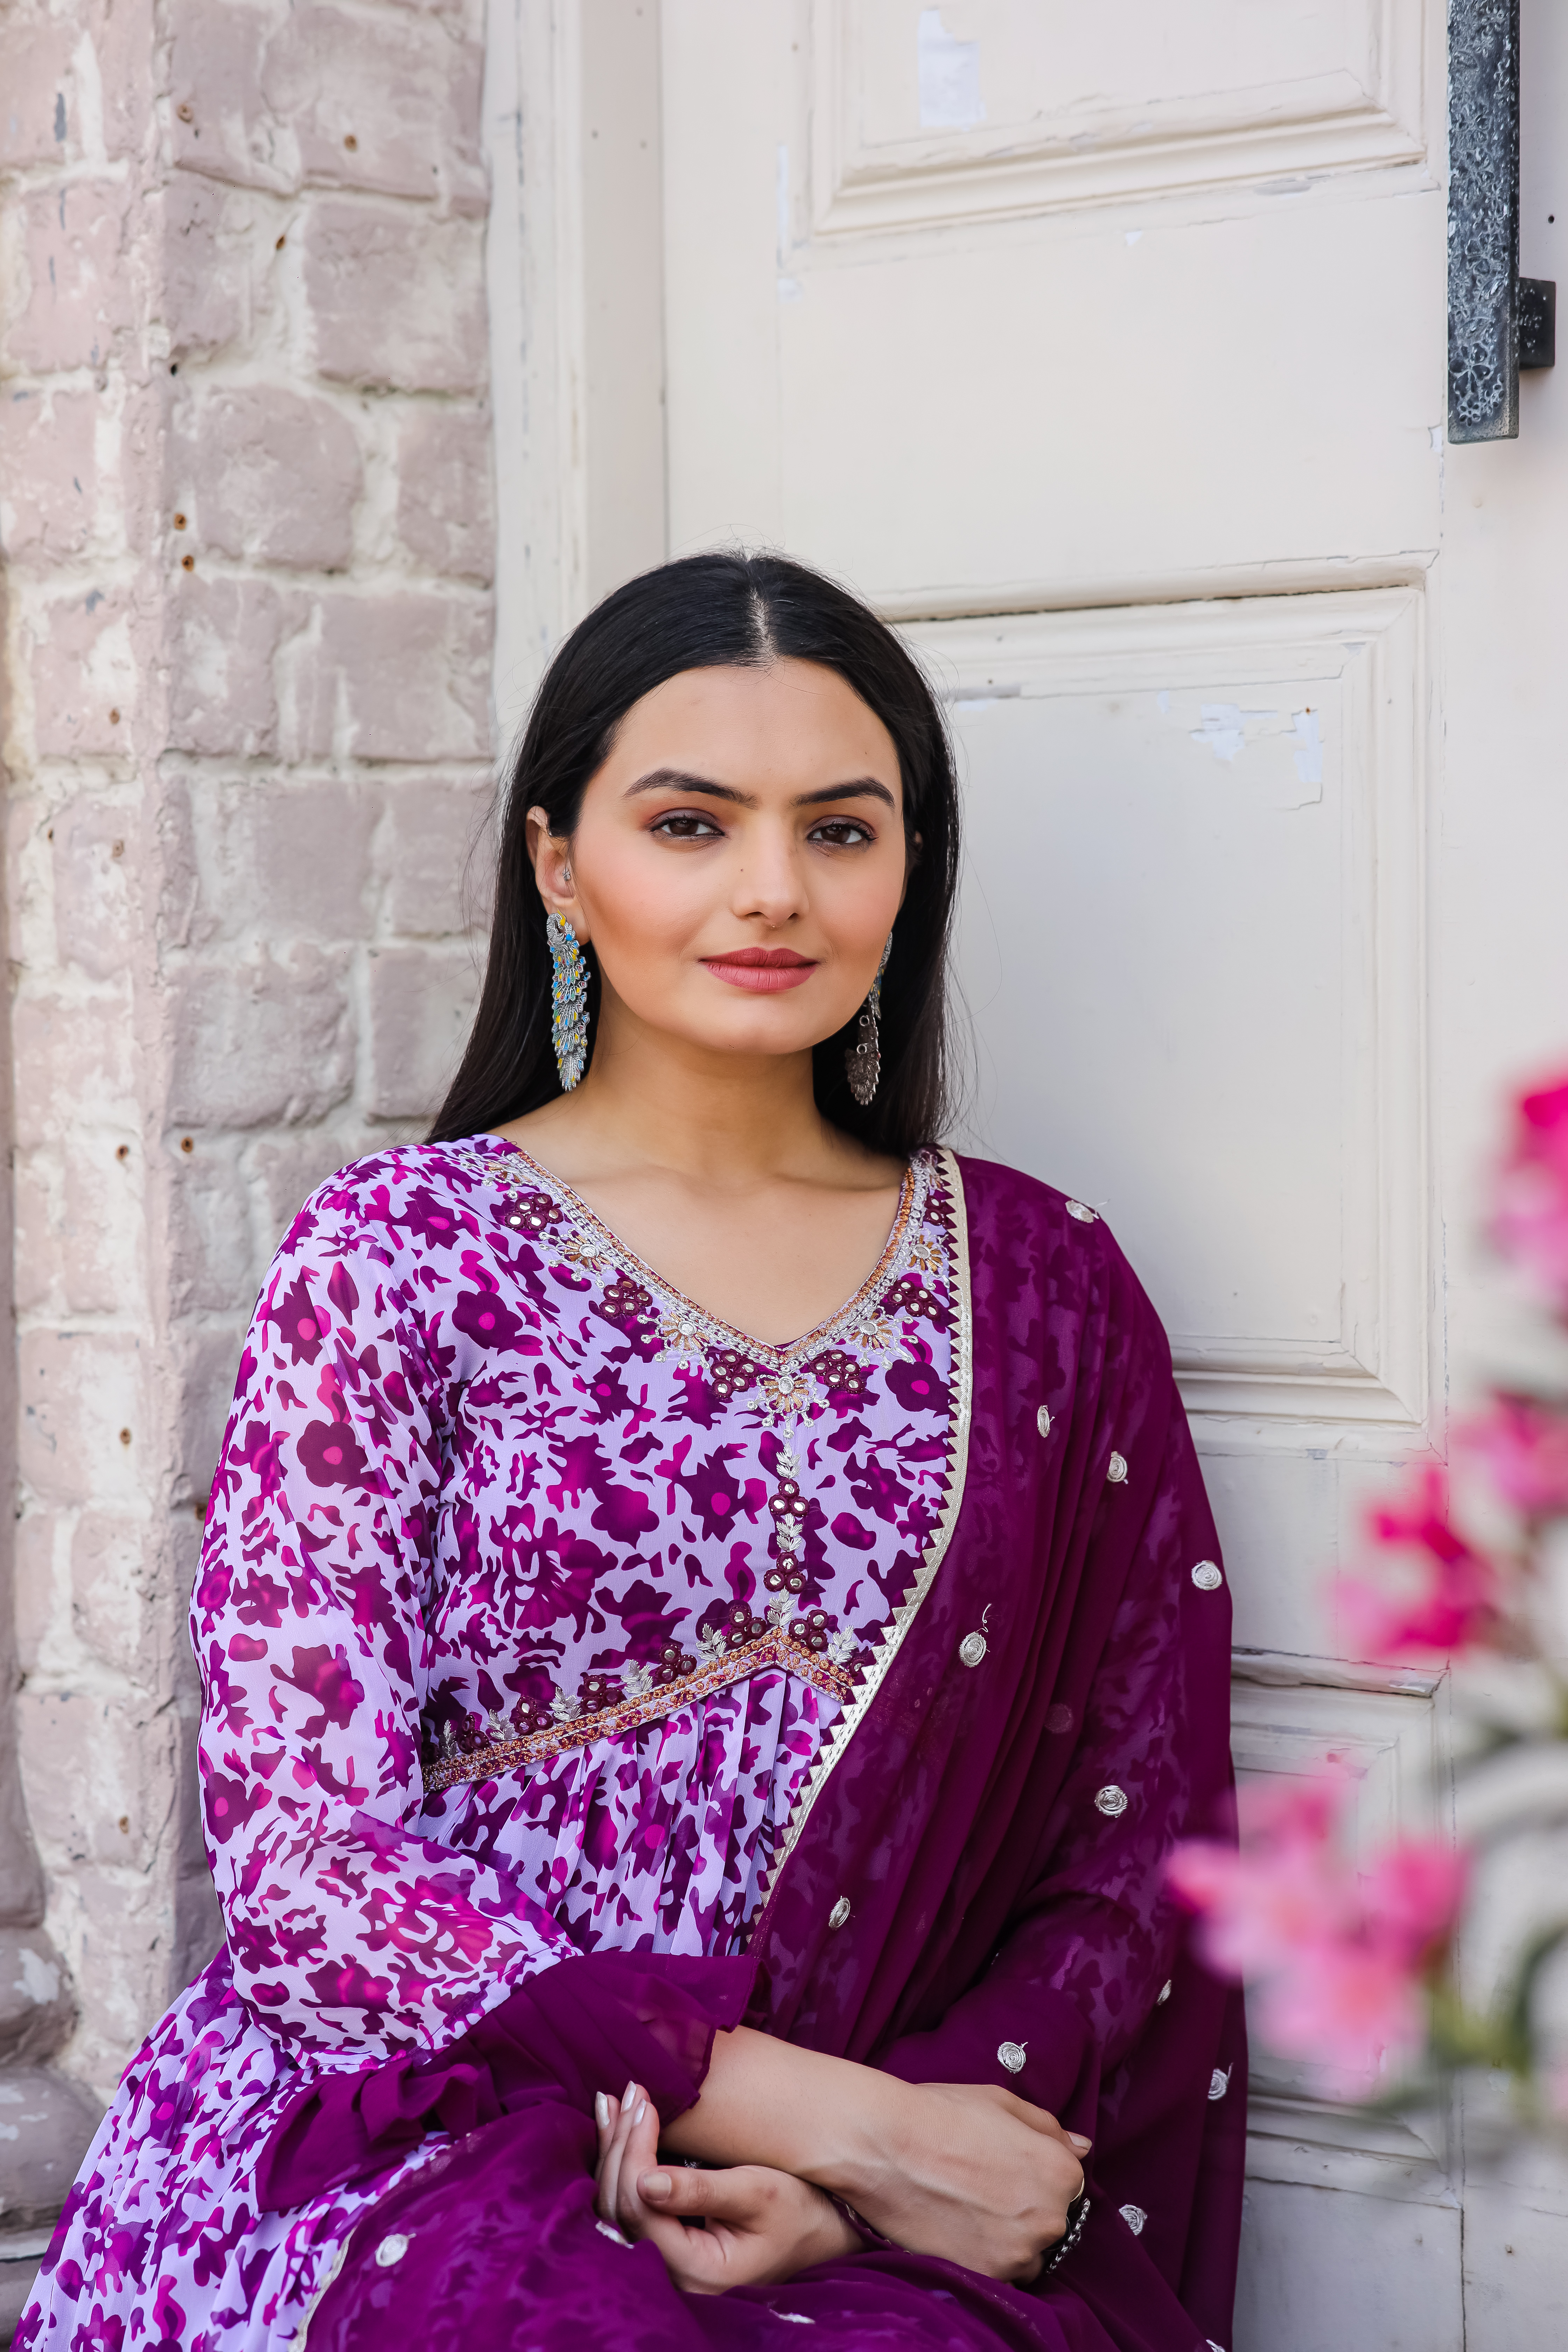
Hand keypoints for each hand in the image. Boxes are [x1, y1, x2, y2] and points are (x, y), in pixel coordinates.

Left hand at [594, 2080, 860, 2295]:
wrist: (821, 2227)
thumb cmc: (799, 2209)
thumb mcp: (759, 2192)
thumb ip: (702, 2191)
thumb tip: (644, 2181)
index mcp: (698, 2269)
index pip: (642, 2208)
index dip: (635, 2152)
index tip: (646, 2102)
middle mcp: (674, 2275)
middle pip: (620, 2208)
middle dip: (619, 2146)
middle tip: (628, 2092)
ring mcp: (667, 2262)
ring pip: (617, 2206)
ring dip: (614, 2151)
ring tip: (613, 2102)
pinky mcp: (668, 2242)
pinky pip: (630, 2205)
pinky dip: (623, 2163)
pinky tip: (621, 2127)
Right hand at [847, 2081, 1087, 2282]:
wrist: (885, 2145)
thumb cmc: (941, 2114)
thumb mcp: (1001, 2102)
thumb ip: (1047, 2128)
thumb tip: (1080, 2147)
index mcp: (1060, 2171)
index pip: (1068, 2184)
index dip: (1035, 2173)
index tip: (1006, 2167)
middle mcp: (1050, 2218)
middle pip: (1050, 2221)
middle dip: (1024, 2206)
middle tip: (982, 2186)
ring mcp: (1019, 2252)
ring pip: (1027, 2252)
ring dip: (1008, 2237)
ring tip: (967, 2207)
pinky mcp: (987, 2275)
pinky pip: (1000, 2273)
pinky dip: (985, 2255)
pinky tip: (958, 2227)